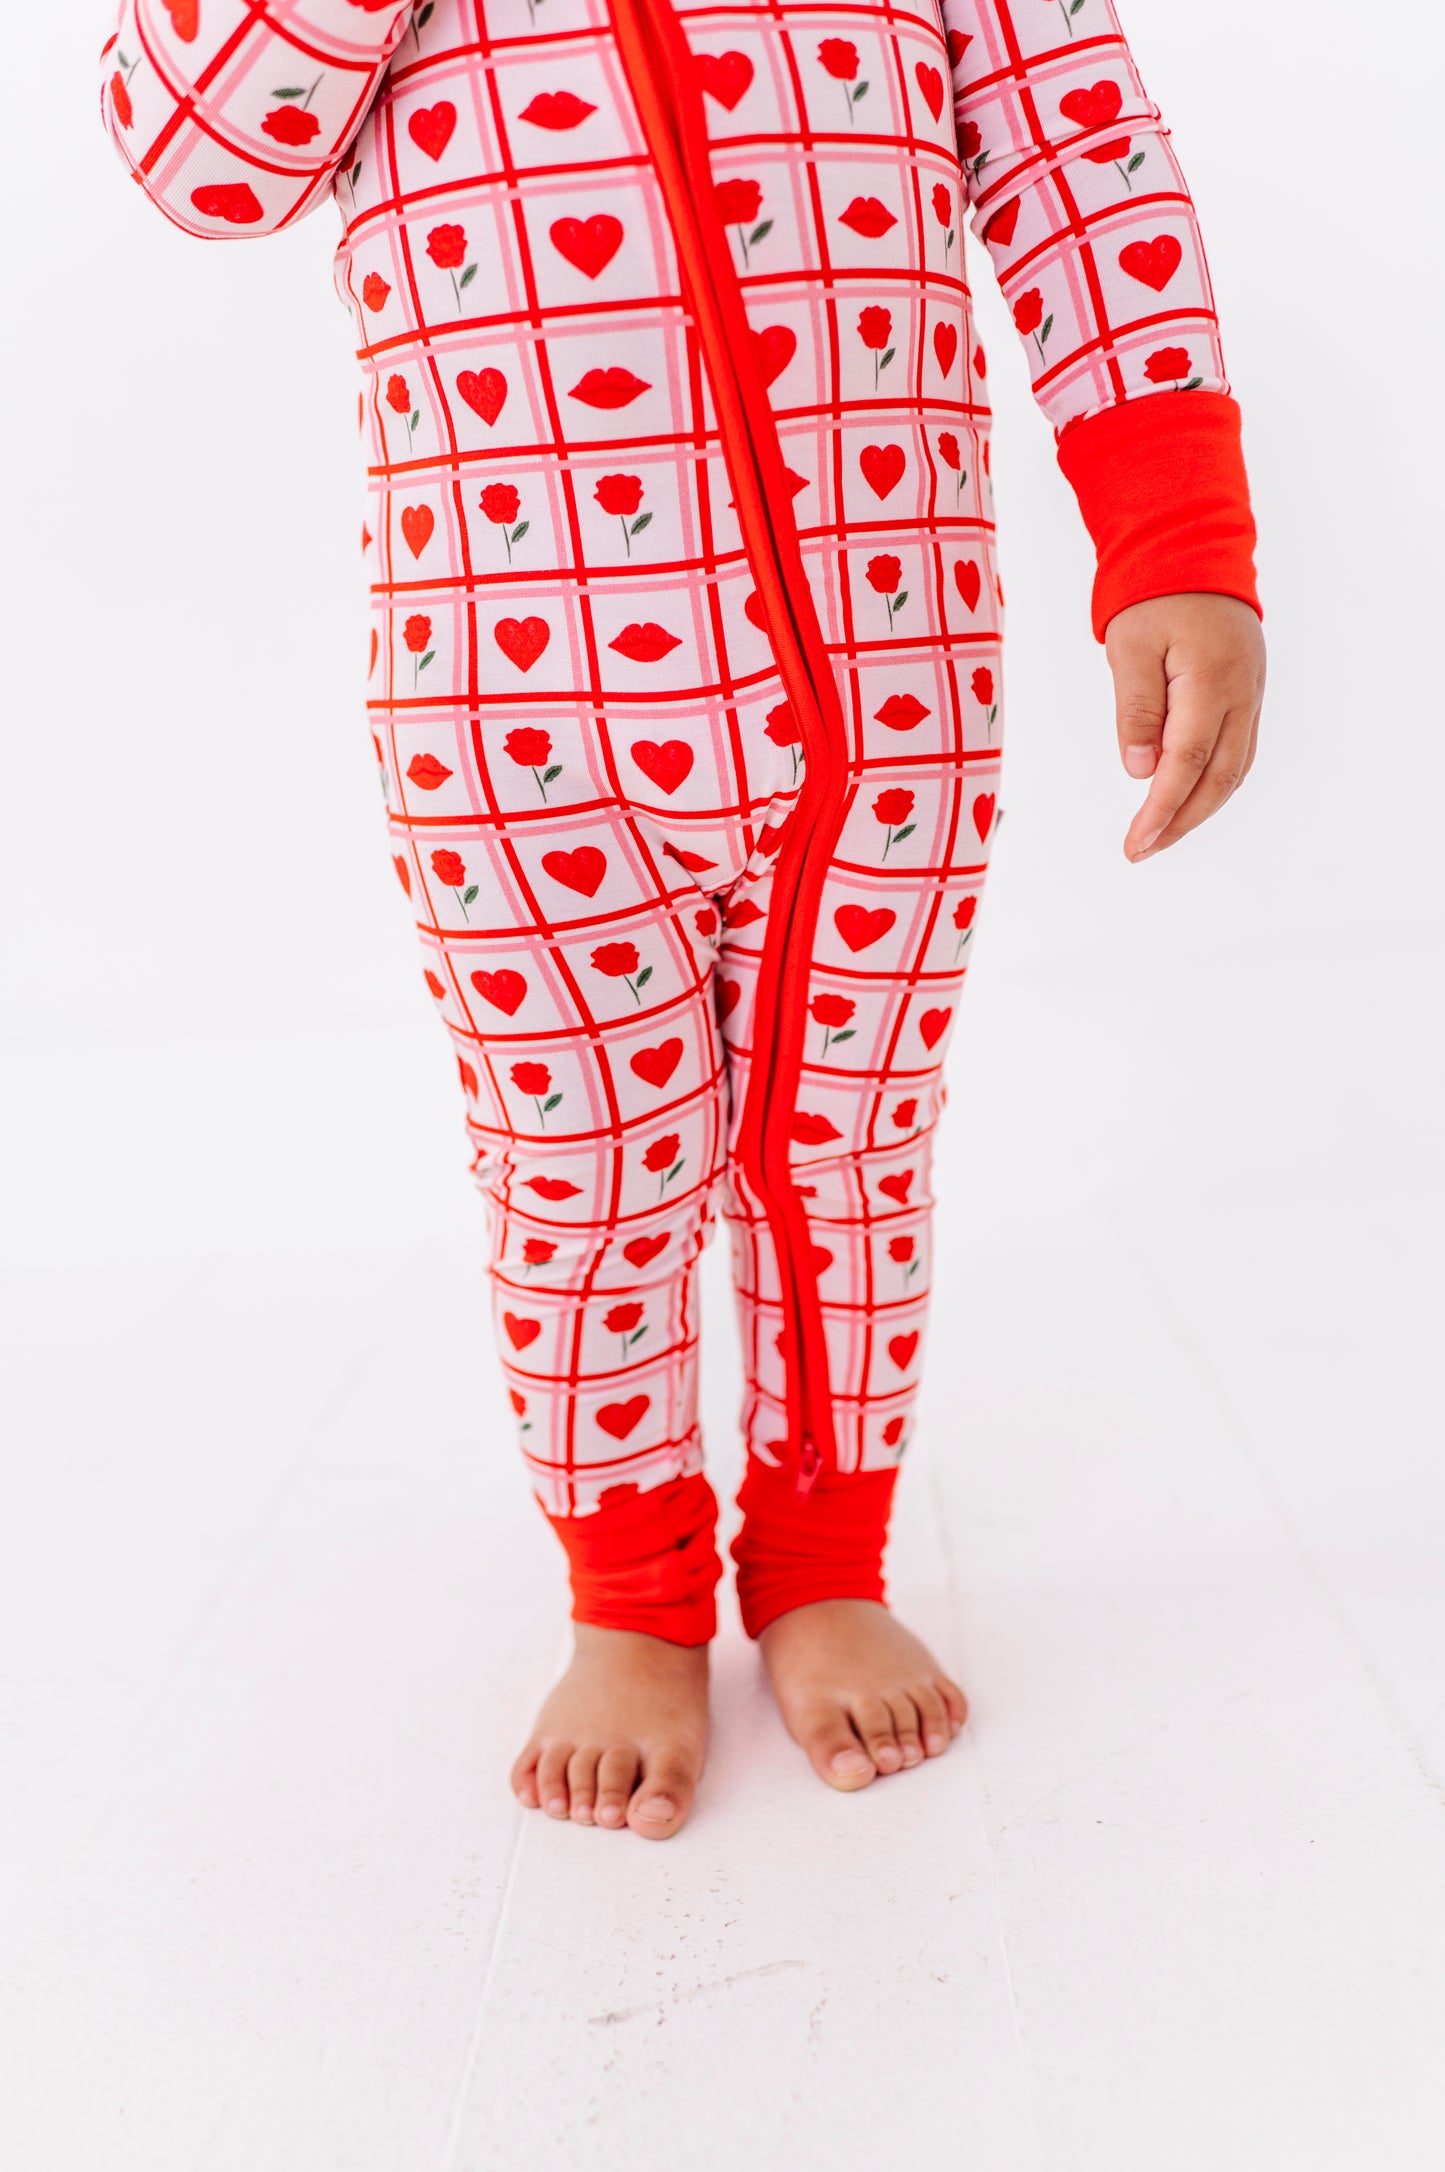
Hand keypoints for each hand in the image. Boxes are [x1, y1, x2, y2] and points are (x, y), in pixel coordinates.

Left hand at [1105, 592, 1265, 861]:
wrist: (1194, 550)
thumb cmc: (1154, 594)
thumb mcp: (1130, 648)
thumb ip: (1137, 709)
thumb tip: (1141, 769)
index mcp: (1211, 679)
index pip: (1187, 762)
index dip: (1162, 809)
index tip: (1137, 842)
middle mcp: (1241, 692)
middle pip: (1219, 777)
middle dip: (1180, 820)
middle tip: (1142, 849)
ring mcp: (1251, 693)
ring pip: (1234, 769)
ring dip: (1199, 807)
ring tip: (1160, 834)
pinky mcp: (1248, 692)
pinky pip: (1238, 749)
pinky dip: (1214, 781)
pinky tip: (1188, 798)